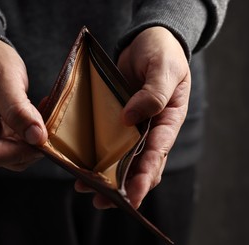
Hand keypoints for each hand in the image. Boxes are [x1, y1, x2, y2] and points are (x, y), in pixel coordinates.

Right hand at [0, 38, 47, 170]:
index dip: (18, 151)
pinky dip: (34, 133)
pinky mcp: (2, 132)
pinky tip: (41, 115)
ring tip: (45, 115)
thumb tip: (37, 137)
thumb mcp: (4, 79)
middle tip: (47, 123)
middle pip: (5, 159)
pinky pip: (20, 143)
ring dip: (35, 140)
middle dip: (30, 147)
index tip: (40, 135)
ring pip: (16, 155)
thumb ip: (18, 109)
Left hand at [75, 27, 190, 208]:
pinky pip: (107, 141)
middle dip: (123, 187)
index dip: (145, 176)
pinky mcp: (116, 119)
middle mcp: (151, 129)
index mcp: (168, 120)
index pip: (157, 154)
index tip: (131, 195)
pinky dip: (95, 154)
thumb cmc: (162, 52)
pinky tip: (80, 163)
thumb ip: (153, 93)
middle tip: (103, 201)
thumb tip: (131, 119)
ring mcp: (133, 126)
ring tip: (84, 188)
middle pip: (139, 165)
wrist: (147, 40)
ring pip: (121, 159)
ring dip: (105, 176)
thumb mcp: (164, 69)